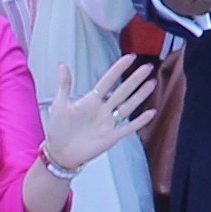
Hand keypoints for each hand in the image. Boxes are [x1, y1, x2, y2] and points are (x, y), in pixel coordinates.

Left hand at [40, 54, 163, 175]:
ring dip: (140, 95)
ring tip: (152, 83)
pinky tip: (151, 112)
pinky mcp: (112, 137)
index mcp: (91, 100)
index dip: (119, 69)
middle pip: (122, 91)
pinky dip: (140, 121)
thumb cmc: (57, 129)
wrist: (59, 153)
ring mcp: (108, 123)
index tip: (130, 58)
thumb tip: (62, 64)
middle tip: (147, 67)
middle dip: (135, 79)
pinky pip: (129, 127)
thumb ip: (64, 85)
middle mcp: (102, 109)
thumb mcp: (59, 104)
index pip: (108, 81)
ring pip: (128, 106)